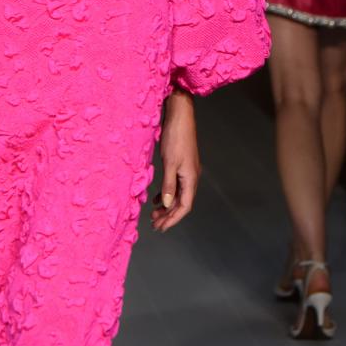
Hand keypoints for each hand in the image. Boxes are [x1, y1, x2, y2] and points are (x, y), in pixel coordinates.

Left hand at [151, 90, 199, 231]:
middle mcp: (191, 177)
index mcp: (191, 178)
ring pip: (178, 195)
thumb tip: (167, 205)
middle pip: (181, 203)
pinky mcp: (181, 165)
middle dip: (169, 215)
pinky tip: (157, 198)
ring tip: (154, 215)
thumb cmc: (175, 138)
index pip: (184, 206)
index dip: (173, 219)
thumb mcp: (169, 163)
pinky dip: (167, 194)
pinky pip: (175, 185)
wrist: (180, 117)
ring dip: (167, 206)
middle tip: (154, 225)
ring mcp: (187, 171)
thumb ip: (169, 185)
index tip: (161, 228)